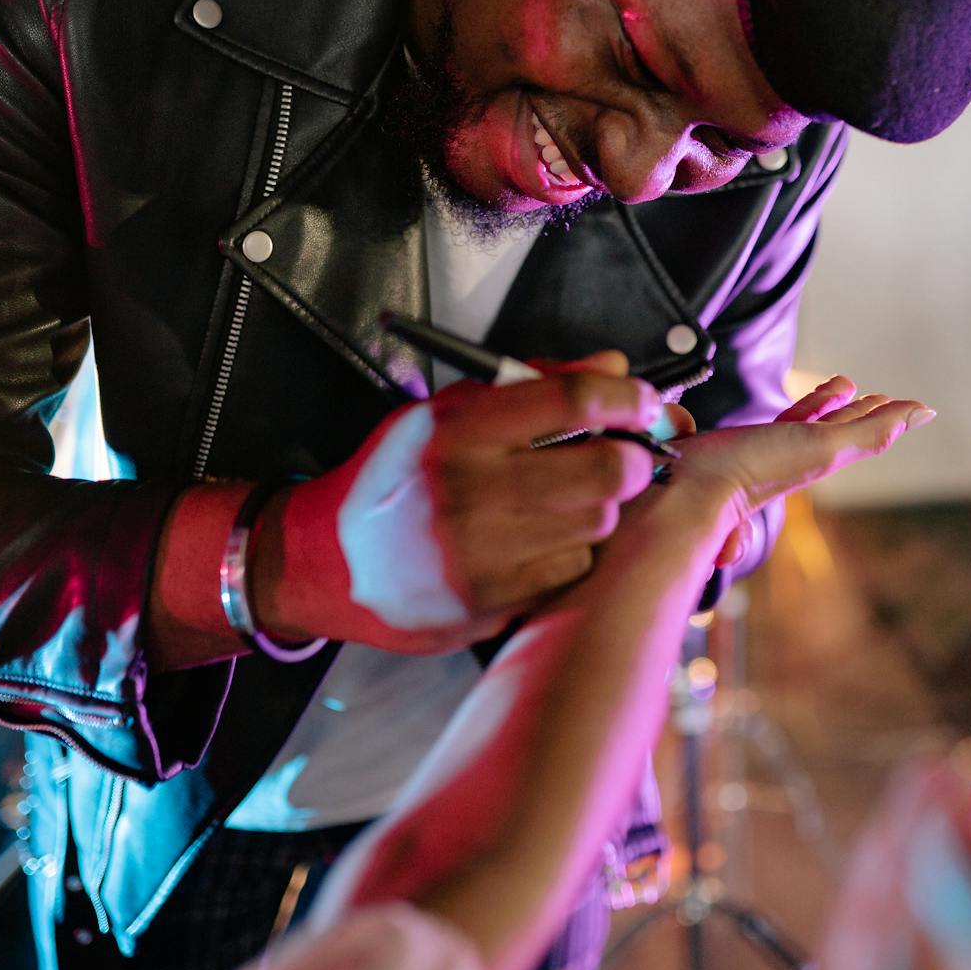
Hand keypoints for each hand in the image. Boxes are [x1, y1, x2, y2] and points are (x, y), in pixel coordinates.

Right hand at [254, 352, 663, 651]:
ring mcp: (480, 551)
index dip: (628, 399)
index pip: (573, 400)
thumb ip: (533, 386)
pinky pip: (572, 568)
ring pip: (597, 522)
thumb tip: (614, 368)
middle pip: (604, 467)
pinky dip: (570, 552)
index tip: (644, 404)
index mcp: (458, 429)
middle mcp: (469, 488)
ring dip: (598, 507)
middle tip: (622, 458)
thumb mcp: (446, 414)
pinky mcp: (488, 601)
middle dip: (628, 459)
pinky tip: (541, 543)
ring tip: (568, 501)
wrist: (326, 559)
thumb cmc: (396, 478)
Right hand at [672, 375, 935, 568]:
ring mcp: (769, 447)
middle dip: (857, 408)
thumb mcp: (828, 446)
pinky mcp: (739, 442)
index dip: (886, 414)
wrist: (696, 488)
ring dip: (824, 402)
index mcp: (826, 454)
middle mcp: (800, 451)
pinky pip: (771, 422)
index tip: (904, 402)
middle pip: (839, 424)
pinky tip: (777, 409)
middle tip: (874, 396)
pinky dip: (786, 408)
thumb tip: (925, 411)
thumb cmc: (760, 467)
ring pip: (806, 420)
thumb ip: (874, 430)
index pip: (865, 429)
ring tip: (838, 388)